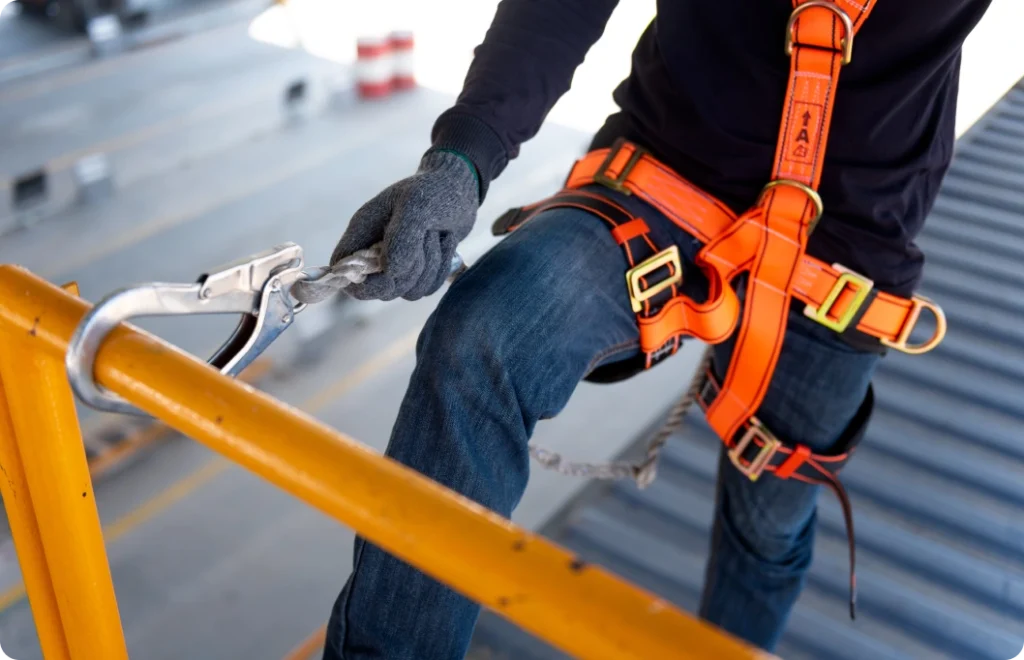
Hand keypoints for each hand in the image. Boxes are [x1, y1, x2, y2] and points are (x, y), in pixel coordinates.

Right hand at [329, 150, 478, 300]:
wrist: (459, 186)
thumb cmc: (434, 190)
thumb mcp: (416, 206)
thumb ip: (401, 239)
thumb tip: (391, 272)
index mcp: (363, 231)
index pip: (341, 267)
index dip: (358, 279)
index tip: (387, 271)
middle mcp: (375, 251)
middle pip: (380, 288)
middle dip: (408, 271)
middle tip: (425, 238)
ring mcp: (397, 263)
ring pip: (407, 292)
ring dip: (430, 268)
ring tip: (436, 236)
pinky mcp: (417, 270)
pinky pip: (426, 289)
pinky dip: (441, 270)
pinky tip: (444, 242)